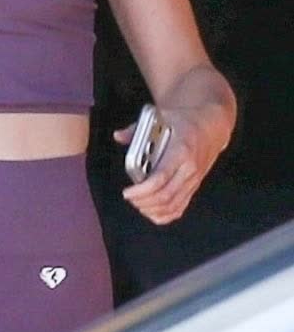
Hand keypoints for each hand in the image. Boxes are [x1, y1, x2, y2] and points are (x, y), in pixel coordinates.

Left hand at [113, 108, 223, 224]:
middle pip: (165, 195)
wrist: (211, 126)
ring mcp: (193, 180)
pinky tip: (152, 212)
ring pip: (173, 205)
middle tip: (129, 197)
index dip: (142, 190)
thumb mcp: (161, 117)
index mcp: (181, 151)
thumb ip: (137, 129)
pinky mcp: (194, 187)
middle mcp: (189, 169)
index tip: (128, 192)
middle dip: (143, 201)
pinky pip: (180, 207)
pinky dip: (165, 215)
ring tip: (137, 203)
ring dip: (152, 209)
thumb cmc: (186, 121)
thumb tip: (119, 136)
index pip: (160, 178)